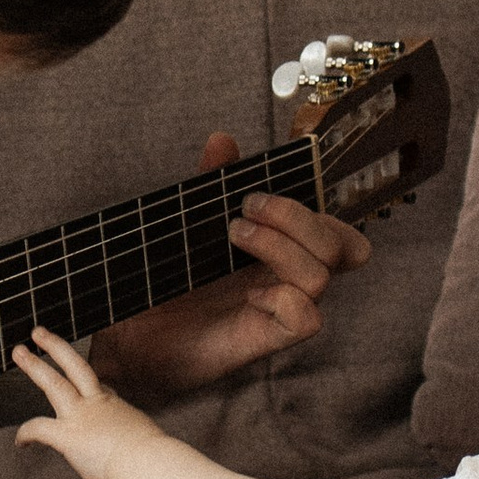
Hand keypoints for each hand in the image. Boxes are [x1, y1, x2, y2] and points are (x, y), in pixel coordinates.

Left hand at [12, 326, 164, 478]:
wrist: (149, 465)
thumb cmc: (156, 465)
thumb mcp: (152, 448)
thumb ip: (141, 452)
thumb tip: (148, 470)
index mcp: (118, 408)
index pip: (101, 389)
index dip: (90, 384)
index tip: (84, 381)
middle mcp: (98, 405)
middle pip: (75, 366)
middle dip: (56, 347)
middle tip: (38, 332)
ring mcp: (81, 417)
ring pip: (54, 382)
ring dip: (34, 366)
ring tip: (18, 351)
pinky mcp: (68, 436)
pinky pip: (38, 429)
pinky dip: (26, 434)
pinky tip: (21, 443)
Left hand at [93, 132, 368, 404]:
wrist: (132, 334)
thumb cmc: (167, 282)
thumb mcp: (189, 223)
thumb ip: (210, 183)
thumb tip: (223, 140)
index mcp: (283, 250)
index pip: (337, 231)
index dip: (317, 209)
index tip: (255, 194)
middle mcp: (290, 279)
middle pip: (345, 246)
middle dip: (296, 216)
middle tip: (244, 209)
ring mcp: (281, 309)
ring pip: (322, 276)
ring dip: (280, 246)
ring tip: (233, 236)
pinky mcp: (265, 339)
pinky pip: (306, 320)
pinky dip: (282, 299)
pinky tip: (248, 295)